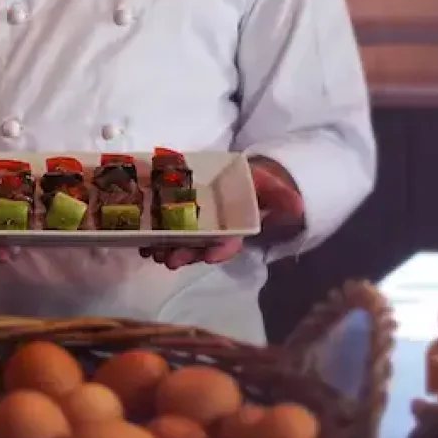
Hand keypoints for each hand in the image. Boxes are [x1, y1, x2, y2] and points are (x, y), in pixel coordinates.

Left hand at [140, 159, 304, 270]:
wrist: (240, 177)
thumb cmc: (254, 185)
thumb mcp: (270, 187)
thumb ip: (281, 196)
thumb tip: (296, 206)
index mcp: (233, 228)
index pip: (228, 244)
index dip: (220, 251)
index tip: (210, 255)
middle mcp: (212, 232)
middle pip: (198, 248)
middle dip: (185, 255)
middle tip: (170, 259)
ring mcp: (194, 227)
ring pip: (179, 244)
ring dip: (166, 250)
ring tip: (153, 253)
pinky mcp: (176, 217)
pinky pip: (164, 232)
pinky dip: (153, 238)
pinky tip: (141, 241)